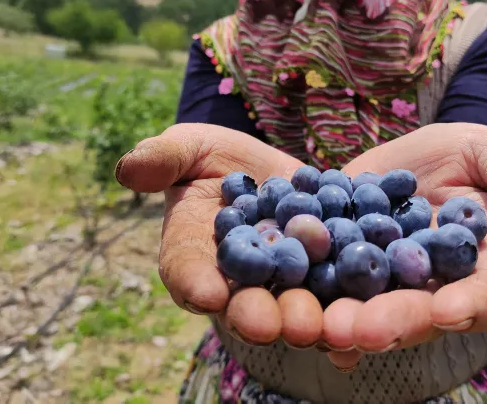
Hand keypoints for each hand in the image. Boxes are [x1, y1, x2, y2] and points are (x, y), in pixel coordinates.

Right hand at [114, 123, 325, 347]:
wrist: (270, 171)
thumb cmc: (215, 158)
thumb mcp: (190, 147)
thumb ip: (163, 157)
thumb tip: (127, 168)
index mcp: (193, 252)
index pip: (186, 268)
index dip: (193, 282)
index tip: (207, 293)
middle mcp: (236, 281)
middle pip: (241, 302)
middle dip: (255, 315)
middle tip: (270, 323)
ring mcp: (282, 286)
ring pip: (290, 309)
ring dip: (304, 323)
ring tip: (319, 330)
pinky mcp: (323, 280)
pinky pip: (333, 301)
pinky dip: (345, 321)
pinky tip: (359, 340)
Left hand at [321, 122, 486, 370]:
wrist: (406, 159)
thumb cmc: (460, 156)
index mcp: (475, 267)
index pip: (483, 295)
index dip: (469, 306)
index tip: (450, 311)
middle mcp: (429, 289)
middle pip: (416, 315)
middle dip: (392, 323)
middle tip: (362, 331)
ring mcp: (381, 285)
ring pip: (366, 313)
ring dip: (343, 324)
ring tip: (321, 325)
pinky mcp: (339, 269)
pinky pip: (325, 292)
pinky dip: (308, 302)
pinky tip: (288, 310)